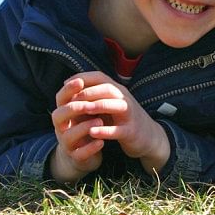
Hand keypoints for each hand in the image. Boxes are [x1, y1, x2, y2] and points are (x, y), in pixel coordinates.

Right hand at [49, 76, 104, 182]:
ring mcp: (68, 143)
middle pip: (58, 116)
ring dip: (84, 128)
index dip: (68, 90)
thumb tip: (84, 76)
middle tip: (88, 105)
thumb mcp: (85, 109)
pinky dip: (90, 147)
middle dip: (73, 108)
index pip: (60, 98)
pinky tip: (101, 142)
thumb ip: (85, 95)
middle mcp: (62, 127)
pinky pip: (80, 154)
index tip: (79, 81)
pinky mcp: (77, 157)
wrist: (84, 155)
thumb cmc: (85, 126)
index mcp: (64, 113)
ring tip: (100, 122)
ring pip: (68, 135)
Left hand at [54, 71, 170, 174]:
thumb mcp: (111, 103)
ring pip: (116, 105)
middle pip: (109, 89)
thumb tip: (71, 84)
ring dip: (99, 106)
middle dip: (89, 92)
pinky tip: (92, 132)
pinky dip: (105, 130)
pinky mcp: (131, 132)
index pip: (101, 77)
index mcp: (118, 91)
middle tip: (72, 98)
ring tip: (83, 110)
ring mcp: (130, 115)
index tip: (66, 84)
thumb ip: (96, 94)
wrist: (148, 136)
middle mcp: (125, 100)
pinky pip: (118, 129)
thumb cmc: (123, 119)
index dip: (83, 78)